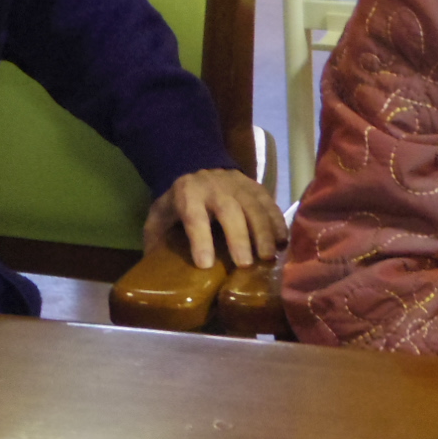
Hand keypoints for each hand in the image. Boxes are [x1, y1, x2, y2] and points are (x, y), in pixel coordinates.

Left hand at [144, 167, 286, 269]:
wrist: (197, 165)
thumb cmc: (178, 201)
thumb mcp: (158, 214)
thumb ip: (156, 238)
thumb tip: (154, 273)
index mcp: (186, 193)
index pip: (193, 216)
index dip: (199, 239)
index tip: (205, 264)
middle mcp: (213, 186)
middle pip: (229, 210)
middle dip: (239, 237)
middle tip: (246, 264)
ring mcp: (237, 184)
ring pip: (253, 206)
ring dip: (263, 232)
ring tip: (268, 257)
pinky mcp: (254, 185)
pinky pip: (269, 202)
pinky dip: (277, 221)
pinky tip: (282, 240)